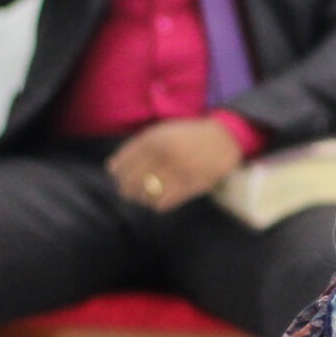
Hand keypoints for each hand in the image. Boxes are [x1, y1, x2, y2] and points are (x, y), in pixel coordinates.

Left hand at [107, 117, 243, 211]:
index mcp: (155, 139)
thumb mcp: (162, 132)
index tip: (119, 178)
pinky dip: (157, 204)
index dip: (118, 174)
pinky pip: (164, 202)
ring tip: (145, 197)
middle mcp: (164, 155)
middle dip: (127, 189)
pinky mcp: (191, 184)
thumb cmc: (189, 135)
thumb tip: (111, 167)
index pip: (124, 163)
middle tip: (130, 192)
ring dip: (142, 199)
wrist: (224, 137)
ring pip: (147, 194)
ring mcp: (178, 170)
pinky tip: (160, 200)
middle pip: (132, 181)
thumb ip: (137, 146)